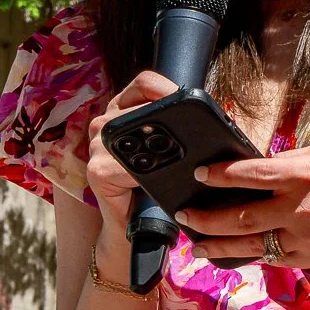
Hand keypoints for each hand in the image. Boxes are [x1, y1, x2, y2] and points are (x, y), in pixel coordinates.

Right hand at [83, 69, 179, 237]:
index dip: (166, 88)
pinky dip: (142, 174)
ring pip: (133, 132)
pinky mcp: (97, 170)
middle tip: (187, 141)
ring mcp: (97, 146)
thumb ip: (176, 131)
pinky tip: (147, 183)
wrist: (134, 226)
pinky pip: (126, 165)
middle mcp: (105, 123)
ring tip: (168, 164)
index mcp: (122, 110)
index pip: (144, 83)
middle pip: (140, 105)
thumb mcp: (166, 152)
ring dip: (157, 149)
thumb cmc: (153, 187)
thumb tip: (212, 123)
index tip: (186, 101)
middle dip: (167, 121)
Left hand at [175, 141, 309, 267]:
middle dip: (206, 218)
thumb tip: (257, 166)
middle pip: (241, 217)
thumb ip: (291, 161)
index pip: (250, 175)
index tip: (198, 175)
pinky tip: (234, 252)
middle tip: (183, 215)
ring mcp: (308, 238)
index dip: (218, 176)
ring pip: (251, 245)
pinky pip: (274, 257)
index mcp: (305, 174)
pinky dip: (251, 254)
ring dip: (219, 245)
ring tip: (197, 242)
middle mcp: (302, 208)